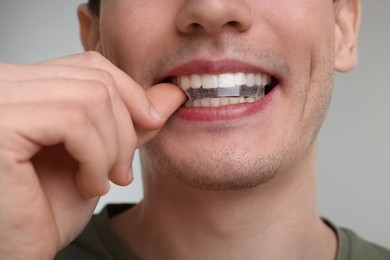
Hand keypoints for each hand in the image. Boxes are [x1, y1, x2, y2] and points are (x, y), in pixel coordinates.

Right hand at [0, 52, 185, 258]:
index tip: (151, 122)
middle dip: (125, 128)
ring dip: (112, 148)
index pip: (90, 64)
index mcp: (25, 85)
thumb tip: (171, 93)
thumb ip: (131, 121)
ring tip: (101, 181)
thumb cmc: (49, 207)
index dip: (129, 91)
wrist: (19, 250)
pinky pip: (74, 121)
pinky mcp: (1, 123)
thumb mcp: (100, 154)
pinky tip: (86, 185)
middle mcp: (3, 83)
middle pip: (95, 79)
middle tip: (120, 171)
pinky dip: (96, 157)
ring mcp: (0, 99)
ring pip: (91, 98)